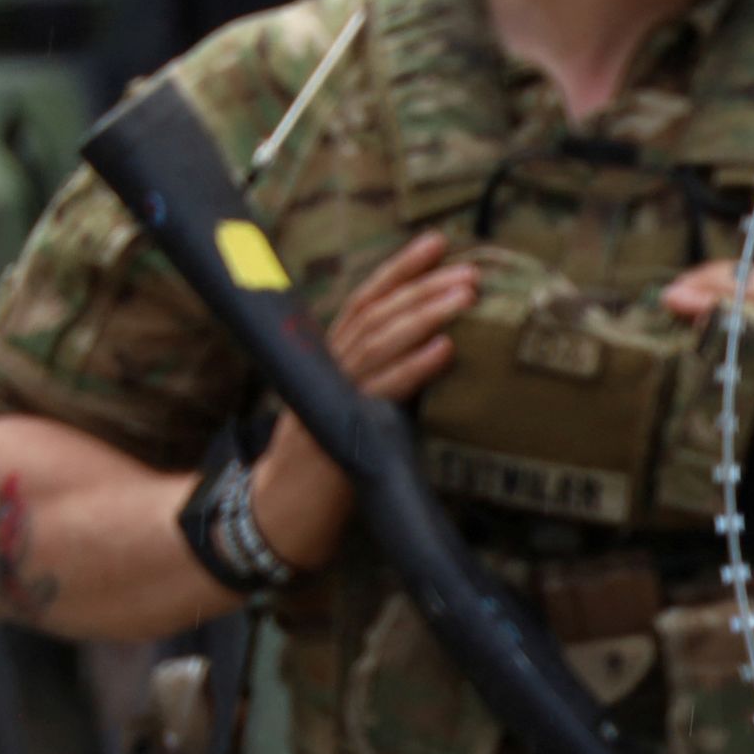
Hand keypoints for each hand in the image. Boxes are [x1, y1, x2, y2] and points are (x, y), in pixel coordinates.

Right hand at [249, 233, 479, 574]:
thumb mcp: (362, 408)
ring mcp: (332, 396)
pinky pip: (381, 391)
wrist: (283, 512)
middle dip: (423, 286)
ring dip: (426, 315)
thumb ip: (389, 378)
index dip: (400, 269)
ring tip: (467, 296)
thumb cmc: (332, 462)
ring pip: (379, 343)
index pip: (366, 300)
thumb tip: (446, 352)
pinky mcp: (342, 429)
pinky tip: (445, 350)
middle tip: (470, 268)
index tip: (438, 241)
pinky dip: (414, 367)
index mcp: (332, 358)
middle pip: (376, 313)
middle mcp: (328, 367)